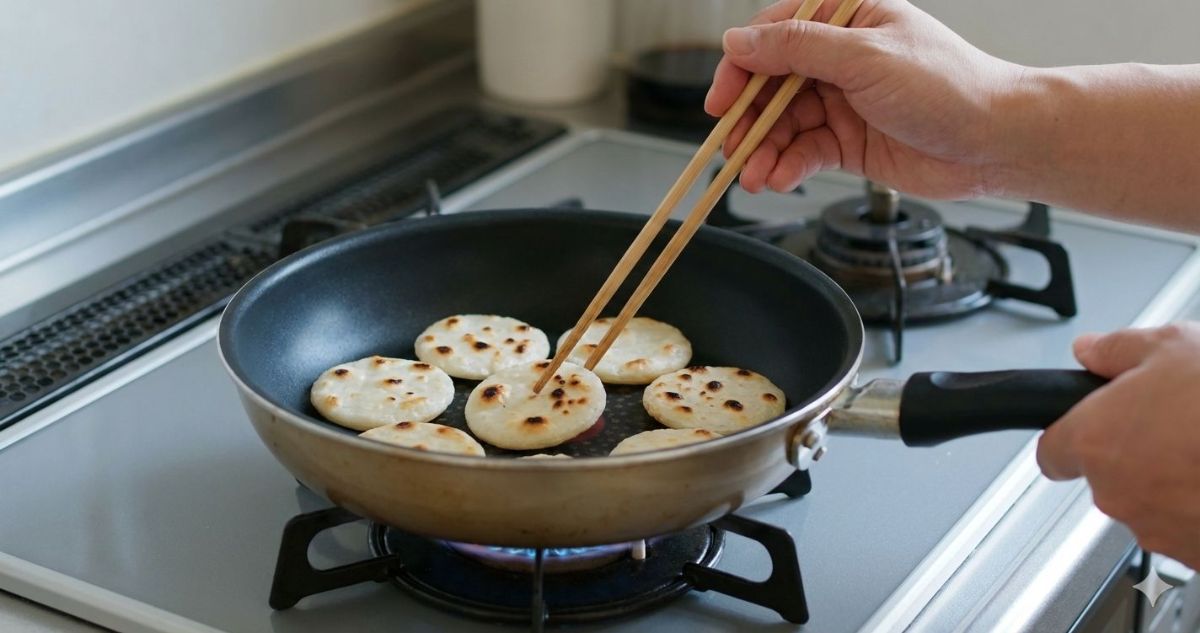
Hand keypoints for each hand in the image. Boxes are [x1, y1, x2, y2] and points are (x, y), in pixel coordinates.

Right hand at [705, 0, 1022, 197]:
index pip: (773, 36)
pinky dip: (788, 167)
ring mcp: (844, 100)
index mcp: (846, 18)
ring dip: (764, 152)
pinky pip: (805, 151)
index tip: (721, 103)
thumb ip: (796, 49)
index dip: (740, 69)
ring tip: (755, 178)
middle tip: (733, 151)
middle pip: (771, 85)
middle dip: (749, 121)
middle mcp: (840, 57)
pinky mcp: (850, 140)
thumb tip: (738, 41)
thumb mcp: (864, 58)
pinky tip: (782, 179)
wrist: (997, 143)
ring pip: (783, 124)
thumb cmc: (949, 87)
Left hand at [1038, 324, 1199, 568]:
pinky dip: (1198, 508)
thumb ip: (1117, 350)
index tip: (1083, 430)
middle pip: (1106, 478)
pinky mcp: (1193, 552)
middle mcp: (1117, 491)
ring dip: (1170, 483)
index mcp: (1096, 440)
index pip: (1052, 452)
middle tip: (1173, 427)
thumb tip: (1092, 350)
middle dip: (1134, 455)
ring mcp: (1157, 527)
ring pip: (1148, 505)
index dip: (1069, 438)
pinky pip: (1187, 529)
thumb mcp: (1172, 346)